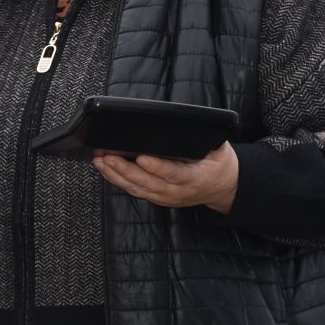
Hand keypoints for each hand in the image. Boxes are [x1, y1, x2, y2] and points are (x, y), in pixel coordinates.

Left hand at [93, 143, 238, 213]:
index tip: (141, 157)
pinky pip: (136, 191)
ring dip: (116, 175)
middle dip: (125, 170)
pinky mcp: (158, 199)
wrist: (224, 188)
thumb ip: (206, 139)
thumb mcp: (220, 150)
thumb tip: (191, 125)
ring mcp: (167, 198)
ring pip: (137, 189)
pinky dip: (119, 181)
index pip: (173, 174)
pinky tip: (107, 170)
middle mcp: (178, 192)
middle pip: (147, 184)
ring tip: (100, 161)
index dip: (156, 167)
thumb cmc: (219, 165)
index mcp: (195, 178)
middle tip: (107, 156)